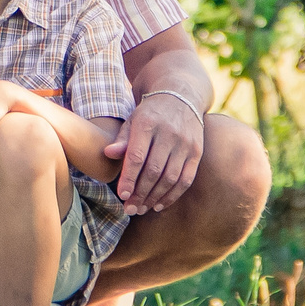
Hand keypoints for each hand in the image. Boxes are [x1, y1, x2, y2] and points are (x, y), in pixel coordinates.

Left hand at [105, 92, 202, 214]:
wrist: (181, 96)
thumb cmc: (150, 113)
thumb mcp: (133, 120)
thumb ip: (122, 139)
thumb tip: (108, 154)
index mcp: (148, 123)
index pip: (137, 157)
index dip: (129, 179)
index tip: (121, 196)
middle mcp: (169, 133)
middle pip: (153, 170)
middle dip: (140, 193)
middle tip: (129, 209)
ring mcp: (185, 143)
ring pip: (170, 178)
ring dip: (155, 197)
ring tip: (142, 208)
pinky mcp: (197, 152)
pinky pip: (186, 179)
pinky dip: (172, 195)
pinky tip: (160, 204)